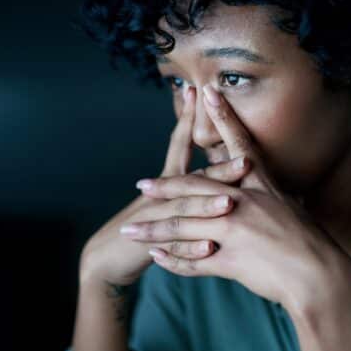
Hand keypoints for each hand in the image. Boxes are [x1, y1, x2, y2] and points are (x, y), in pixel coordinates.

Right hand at [78, 86, 250, 286]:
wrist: (106, 258)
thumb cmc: (142, 229)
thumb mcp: (164, 203)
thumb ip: (187, 188)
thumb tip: (213, 171)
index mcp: (167, 182)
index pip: (180, 145)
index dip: (188, 119)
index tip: (200, 92)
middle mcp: (160, 195)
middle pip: (191, 176)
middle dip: (218, 167)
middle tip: (244, 159)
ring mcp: (153, 219)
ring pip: (183, 209)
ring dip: (206, 205)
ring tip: (230, 202)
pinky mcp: (147, 244)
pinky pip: (174, 246)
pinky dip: (192, 248)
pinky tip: (209, 248)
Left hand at [120, 84, 348, 310]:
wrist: (321, 275)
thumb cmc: (308, 242)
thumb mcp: (286, 206)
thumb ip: (262, 193)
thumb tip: (247, 183)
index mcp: (258, 187)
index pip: (236, 145)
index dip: (221, 118)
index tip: (205, 93)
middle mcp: (241, 203)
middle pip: (192, 189)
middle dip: (163, 187)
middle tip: (140, 185)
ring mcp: (233, 230)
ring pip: (183, 226)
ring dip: (153, 229)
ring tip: (130, 230)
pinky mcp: (230, 259)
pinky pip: (192, 259)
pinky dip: (172, 259)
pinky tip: (155, 257)